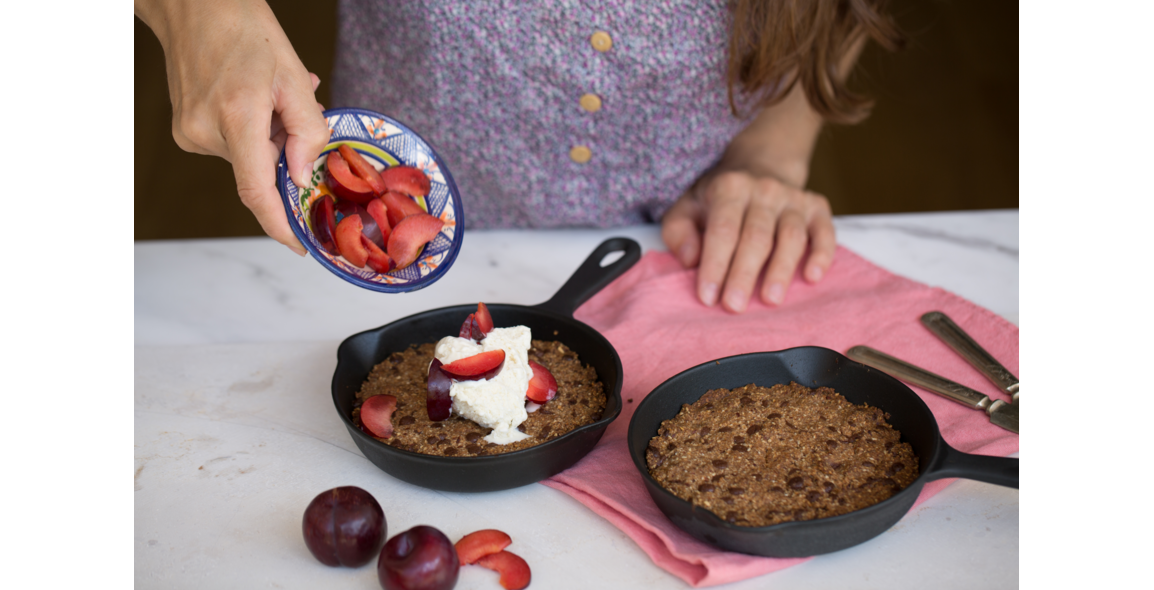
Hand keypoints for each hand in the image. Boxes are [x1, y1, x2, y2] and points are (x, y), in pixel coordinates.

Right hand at [136, 0, 329, 254]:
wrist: (193, 5)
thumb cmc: (245, 30)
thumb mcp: (294, 77)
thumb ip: (307, 132)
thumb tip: (304, 178)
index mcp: (237, 117)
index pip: (257, 191)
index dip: (280, 225)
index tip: (299, 244)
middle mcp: (206, 132)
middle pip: (260, 170)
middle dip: (289, 153)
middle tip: (303, 111)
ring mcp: (190, 133)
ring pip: (247, 157)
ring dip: (272, 137)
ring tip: (278, 95)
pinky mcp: (185, 130)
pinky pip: (231, 144)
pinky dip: (252, 130)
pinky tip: (257, 98)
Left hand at [662, 169, 834, 312]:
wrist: (761, 167)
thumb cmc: (720, 199)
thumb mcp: (688, 207)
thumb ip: (680, 232)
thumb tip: (691, 259)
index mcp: (729, 188)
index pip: (723, 230)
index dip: (715, 265)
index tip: (708, 296)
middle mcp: (764, 189)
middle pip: (756, 237)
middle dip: (744, 274)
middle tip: (735, 306)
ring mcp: (793, 198)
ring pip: (791, 236)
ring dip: (781, 270)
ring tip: (770, 300)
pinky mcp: (817, 207)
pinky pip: (824, 231)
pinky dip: (821, 254)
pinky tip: (812, 277)